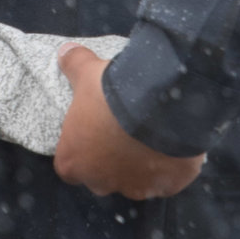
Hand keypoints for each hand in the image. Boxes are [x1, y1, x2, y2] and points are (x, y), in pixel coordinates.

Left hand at [54, 45, 204, 200]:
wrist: (159, 104)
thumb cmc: (111, 95)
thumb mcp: (87, 73)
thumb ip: (73, 64)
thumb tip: (64, 51)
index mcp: (73, 162)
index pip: (70, 165)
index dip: (81, 149)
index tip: (92, 132)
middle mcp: (102, 183)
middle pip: (101, 178)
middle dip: (110, 161)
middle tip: (122, 133)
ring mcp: (137, 187)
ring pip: (137, 181)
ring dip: (141, 165)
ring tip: (152, 137)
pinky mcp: (168, 187)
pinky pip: (168, 180)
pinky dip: (171, 167)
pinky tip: (175, 146)